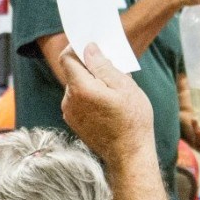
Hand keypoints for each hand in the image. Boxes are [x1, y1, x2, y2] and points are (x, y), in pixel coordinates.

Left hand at [61, 44, 155, 167]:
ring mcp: (69, 112)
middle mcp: (69, 100)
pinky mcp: (73, 121)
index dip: (78, 48)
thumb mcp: (124, 87)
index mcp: (80, 89)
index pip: (67, 58)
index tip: (92, 45)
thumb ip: (103, 65)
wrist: (129, 155)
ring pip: (76, 86)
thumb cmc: (132, 120)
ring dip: (91, 82)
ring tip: (113, 91)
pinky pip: (78, 99)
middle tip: (112, 69)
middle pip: (73, 72)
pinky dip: (89, 96)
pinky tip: (107, 104)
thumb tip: (89, 48)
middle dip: (90, 67)